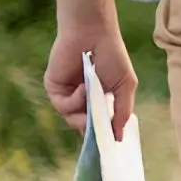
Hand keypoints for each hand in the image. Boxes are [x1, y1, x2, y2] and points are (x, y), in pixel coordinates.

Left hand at [45, 25, 136, 142]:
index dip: (102, 135)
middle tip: (100, 130)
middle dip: (93, 129)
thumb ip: (122, 112)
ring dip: (84, 113)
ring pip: (73, 119)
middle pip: (84, 127)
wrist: (93, 34)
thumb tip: (119, 137)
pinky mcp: (54, 89)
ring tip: (93, 96)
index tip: (108, 146)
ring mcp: (68, 95)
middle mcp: (82, 100)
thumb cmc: (113, 55)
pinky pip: (63, 106)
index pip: (99, 124)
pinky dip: (74, 101)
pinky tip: (83, 87)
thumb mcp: (125, 85)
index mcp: (99, 99)